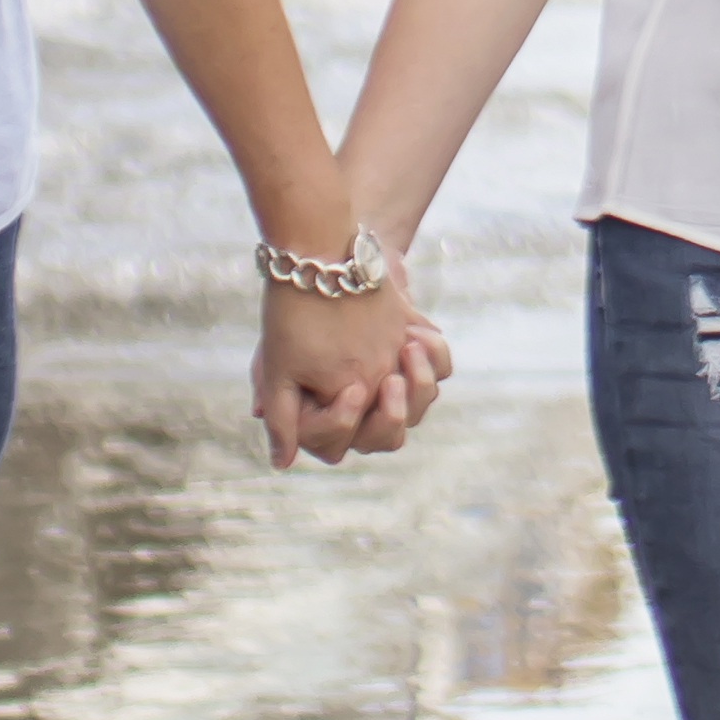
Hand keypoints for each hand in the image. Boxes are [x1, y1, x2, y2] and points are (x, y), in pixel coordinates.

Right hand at [251, 277, 447, 469]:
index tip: (353, 390)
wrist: (327, 259)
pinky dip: (434, 353)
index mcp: (330, 414)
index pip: (341, 445)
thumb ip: (280, 409)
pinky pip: (441, 366)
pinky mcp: (419, 353)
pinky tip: (416, 333)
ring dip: (419, 381)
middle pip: (389, 437)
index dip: (345, 424)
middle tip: (391, 381)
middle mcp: (366, 405)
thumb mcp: (278, 359)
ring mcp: (396, 380)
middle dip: (393, 414)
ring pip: (421, 405)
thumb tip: (283, 460)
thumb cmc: (295, 313)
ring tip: (407, 346)